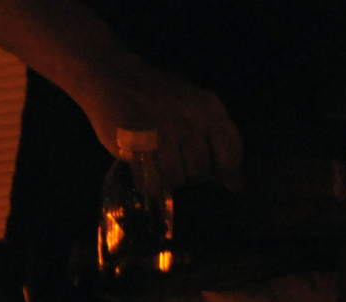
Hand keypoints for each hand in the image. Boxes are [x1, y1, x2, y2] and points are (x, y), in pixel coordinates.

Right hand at [75, 54, 242, 190]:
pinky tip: (144, 166)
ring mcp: (161, 134)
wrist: (109, 73)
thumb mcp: (195, 108)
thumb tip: (235, 185)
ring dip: (168, 177)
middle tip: (176, 158)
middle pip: (202, 170)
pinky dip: (148, 181)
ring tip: (158, 161)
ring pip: (177, 178)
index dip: (224, 168)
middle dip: (191, 172)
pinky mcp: (134, 146)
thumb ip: (217, 142)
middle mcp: (188, 121)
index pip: (231, 153)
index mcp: (208, 109)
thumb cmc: (159, 95)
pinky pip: (151, 182)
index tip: (212, 167)